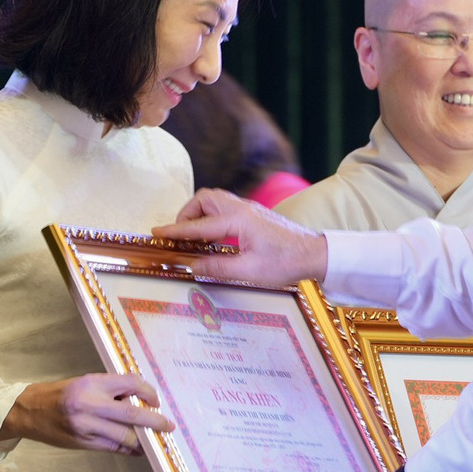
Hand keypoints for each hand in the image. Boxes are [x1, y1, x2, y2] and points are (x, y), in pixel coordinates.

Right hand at [2, 374, 174, 453]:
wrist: (29, 411)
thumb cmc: (60, 394)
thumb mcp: (84, 383)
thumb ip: (110, 389)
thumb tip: (139, 400)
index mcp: (92, 383)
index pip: (129, 383)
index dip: (148, 392)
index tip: (156, 399)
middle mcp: (90, 404)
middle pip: (132, 413)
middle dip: (154, 421)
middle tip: (168, 426)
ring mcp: (87, 426)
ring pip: (125, 436)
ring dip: (144, 439)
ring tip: (155, 440)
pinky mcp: (84, 443)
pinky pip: (114, 448)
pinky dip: (129, 449)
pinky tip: (137, 449)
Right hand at [153, 188, 328, 287]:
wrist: (315, 254)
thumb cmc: (286, 262)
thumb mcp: (250, 272)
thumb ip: (218, 268)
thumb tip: (193, 267)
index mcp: (238, 221)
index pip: (198, 225)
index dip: (175, 230)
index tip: (156, 233)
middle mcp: (242, 209)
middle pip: (205, 199)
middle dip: (187, 214)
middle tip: (180, 234)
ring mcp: (250, 210)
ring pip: (216, 200)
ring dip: (200, 214)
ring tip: (194, 236)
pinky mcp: (255, 216)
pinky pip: (225, 208)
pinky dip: (212, 217)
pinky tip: (214, 237)